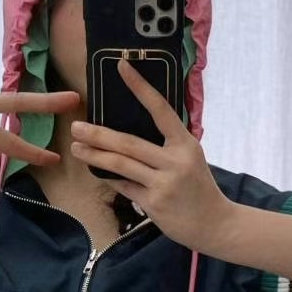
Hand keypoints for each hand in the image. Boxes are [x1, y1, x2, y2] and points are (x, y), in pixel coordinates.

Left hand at [68, 58, 233, 251]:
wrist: (215, 223)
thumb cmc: (199, 187)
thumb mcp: (190, 158)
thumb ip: (167, 145)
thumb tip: (132, 133)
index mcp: (185, 144)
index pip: (161, 109)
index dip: (140, 87)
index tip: (122, 67)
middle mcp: (175, 161)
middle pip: (129, 143)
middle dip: (99, 134)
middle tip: (76, 126)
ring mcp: (164, 183)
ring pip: (121, 165)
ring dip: (95, 155)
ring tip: (76, 147)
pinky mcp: (154, 203)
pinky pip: (124, 186)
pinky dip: (109, 178)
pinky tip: (95, 170)